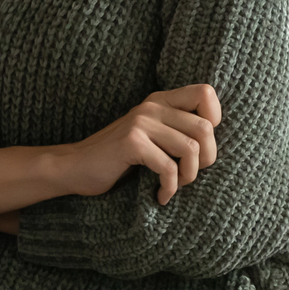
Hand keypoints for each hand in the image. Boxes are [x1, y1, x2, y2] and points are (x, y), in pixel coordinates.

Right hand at [51, 84, 221, 204]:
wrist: (75, 167)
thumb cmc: (119, 158)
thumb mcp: (151, 136)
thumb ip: (176, 129)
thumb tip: (214, 142)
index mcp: (161, 100)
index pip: (206, 93)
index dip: (214, 120)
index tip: (200, 147)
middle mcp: (153, 106)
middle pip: (205, 127)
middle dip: (206, 159)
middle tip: (187, 176)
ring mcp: (142, 123)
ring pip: (191, 148)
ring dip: (188, 177)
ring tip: (173, 186)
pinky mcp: (132, 143)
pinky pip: (168, 166)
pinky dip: (169, 187)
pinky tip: (161, 196)